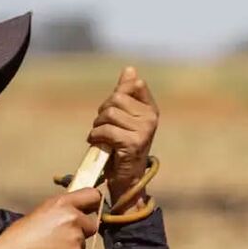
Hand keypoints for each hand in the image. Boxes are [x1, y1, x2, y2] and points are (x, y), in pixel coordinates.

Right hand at [0, 187, 101, 248]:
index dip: (92, 203)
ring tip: (52, 247)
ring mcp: (76, 238)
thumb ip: (60, 210)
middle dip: (82, 229)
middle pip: (92, 223)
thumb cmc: (19, 237)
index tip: (89, 208)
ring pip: (83, 241)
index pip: (93, 195)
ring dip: (73, 245)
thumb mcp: (40, 212)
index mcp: (62, 203)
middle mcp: (73, 218)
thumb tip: (72, 212)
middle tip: (63, 235)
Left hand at [88, 67, 158, 211]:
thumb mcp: (126, 118)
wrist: (127, 179)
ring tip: (100, 137)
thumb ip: (126, 94)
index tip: (113, 113)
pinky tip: (98, 144)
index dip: (116, 96)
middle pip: (116, 99)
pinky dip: (96, 137)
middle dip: (103, 112)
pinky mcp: (132, 143)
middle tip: (102, 127)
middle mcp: (151, 118)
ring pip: (109, 114)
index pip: (133, 85)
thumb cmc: (123, 147)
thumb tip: (130, 69)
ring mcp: (144, 131)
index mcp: (151, 109)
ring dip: (98, 126)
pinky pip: (106, 130)